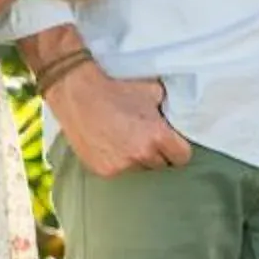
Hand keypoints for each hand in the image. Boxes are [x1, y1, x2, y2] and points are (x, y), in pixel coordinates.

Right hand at [45, 67, 190, 177]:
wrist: (77, 92)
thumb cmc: (115, 87)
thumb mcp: (151, 90)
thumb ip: (168, 109)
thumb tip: (176, 118)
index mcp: (157, 136)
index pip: (182, 157)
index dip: (177, 148)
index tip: (171, 143)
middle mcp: (141, 154)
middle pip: (161, 165)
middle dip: (156, 153)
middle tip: (144, 137)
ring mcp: (121, 165)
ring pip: (140, 169)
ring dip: (137, 159)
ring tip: (123, 139)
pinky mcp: (103, 171)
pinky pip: (119, 171)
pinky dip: (116, 161)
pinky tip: (109, 144)